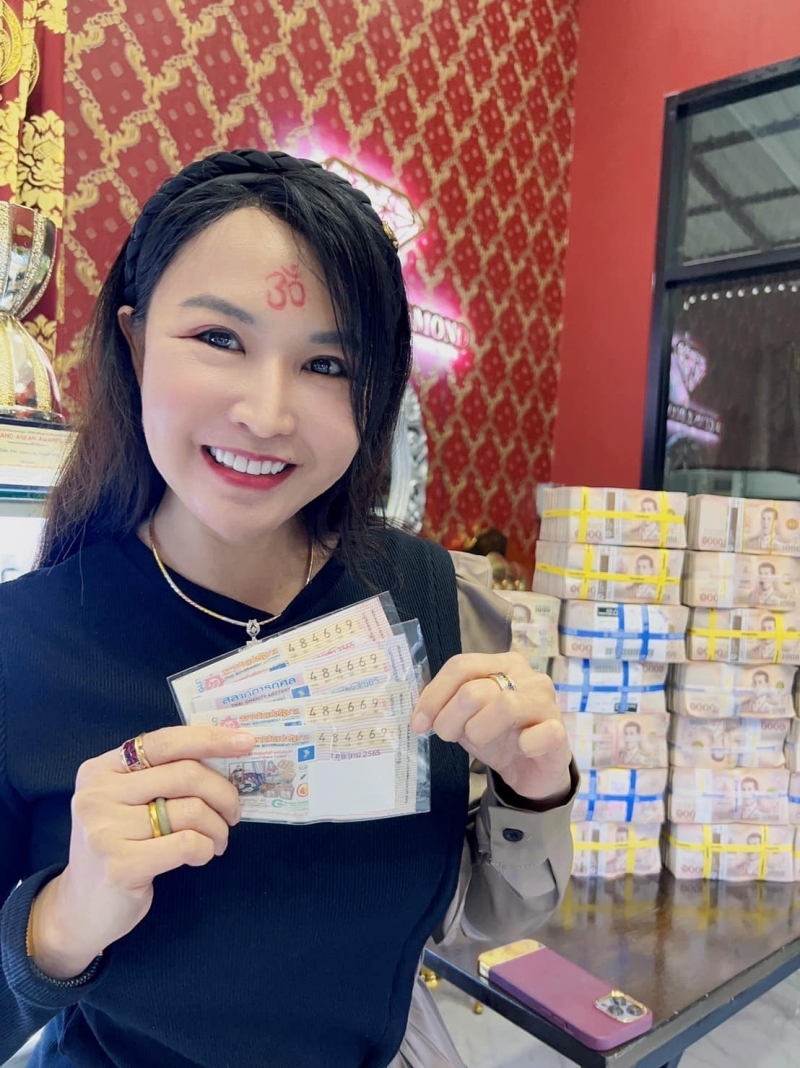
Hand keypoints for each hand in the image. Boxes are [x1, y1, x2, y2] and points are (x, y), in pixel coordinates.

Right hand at [29, 725, 254, 978]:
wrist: (81, 909)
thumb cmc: (119, 846)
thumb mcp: (127, 802)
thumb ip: (162, 776)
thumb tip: (226, 754)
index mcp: (101, 769)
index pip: (165, 742)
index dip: (211, 739)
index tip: (247, 743)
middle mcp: (98, 794)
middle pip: (186, 774)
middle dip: (224, 793)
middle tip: (234, 812)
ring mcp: (106, 831)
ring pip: (191, 810)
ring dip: (218, 827)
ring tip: (218, 840)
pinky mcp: (121, 866)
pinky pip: (187, 844)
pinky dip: (206, 848)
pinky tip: (202, 855)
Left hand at [411, 652, 571, 802]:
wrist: (533, 770)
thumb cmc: (499, 737)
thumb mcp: (467, 719)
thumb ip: (447, 707)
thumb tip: (419, 714)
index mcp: (502, 664)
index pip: (460, 666)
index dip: (433, 695)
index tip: (419, 724)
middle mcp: (527, 676)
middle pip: (474, 690)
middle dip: (450, 719)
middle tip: (447, 737)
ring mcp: (546, 702)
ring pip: (502, 707)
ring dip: (478, 732)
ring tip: (478, 743)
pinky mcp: (559, 731)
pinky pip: (537, 735)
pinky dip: (523, 745)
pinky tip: (520, 749)